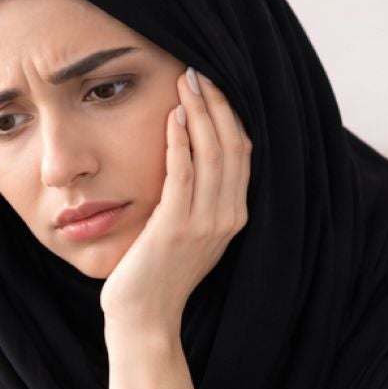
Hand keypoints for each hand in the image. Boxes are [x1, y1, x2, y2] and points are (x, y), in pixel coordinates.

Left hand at [98, 65, 251, 333]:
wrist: (145, 318)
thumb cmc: (157, 274)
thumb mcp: (187, 231)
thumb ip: (196, 197)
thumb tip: (189, 153)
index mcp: (234, 215)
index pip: (242, 152)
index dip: (231, 114)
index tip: (213, 83)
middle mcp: (228, 217)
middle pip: (233, 146)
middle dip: (218, 103)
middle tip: (199, 70)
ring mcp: (205, 223)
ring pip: (212, 154)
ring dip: (200, 112)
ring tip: (187, 81)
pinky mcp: (176, 227)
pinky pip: (183, 174)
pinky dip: (180, 141)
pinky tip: (172, 116)